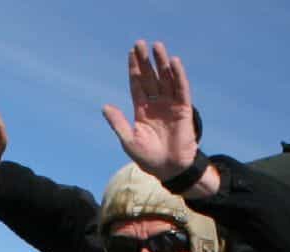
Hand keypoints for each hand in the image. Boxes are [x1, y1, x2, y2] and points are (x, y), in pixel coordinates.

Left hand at [101, 42, 207, 189]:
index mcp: (142, 110)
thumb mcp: (129, 141)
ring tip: (157, 46)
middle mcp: (156, 104)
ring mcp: (170, 105)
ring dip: (162, 63)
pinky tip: (174, 62)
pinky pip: (181, 89)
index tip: (131, 52)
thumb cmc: (148, 158)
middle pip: (151, 77)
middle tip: (140, 43)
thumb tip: (105, 106)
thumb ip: (118, 123)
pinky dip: (178, 76)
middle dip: (146, 61)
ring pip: (166, 79)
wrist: (170, 169)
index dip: (135, 69)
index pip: (138, 84)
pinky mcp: (184, 109)